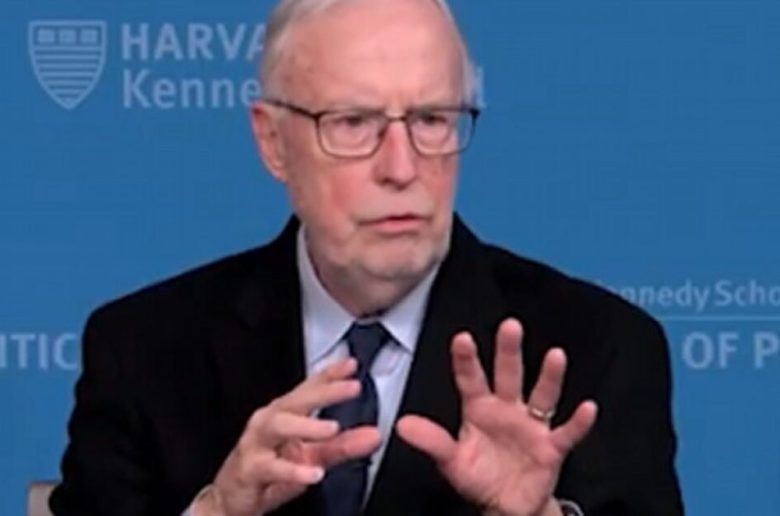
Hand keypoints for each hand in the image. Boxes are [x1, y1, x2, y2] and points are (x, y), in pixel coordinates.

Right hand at [196, 358, 380, 515]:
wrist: (233, 499)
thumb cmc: (270, 470)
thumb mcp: (312, 457)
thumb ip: (343, 446)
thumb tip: (373, 435)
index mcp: (286, 413)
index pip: (309, 387)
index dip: (330, 374)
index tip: (352, 364)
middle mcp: (270, 422)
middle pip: (296, 399)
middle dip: (324, 391)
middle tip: (351, 388)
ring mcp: (256, 444)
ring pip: (278, 425)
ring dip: (306, 426)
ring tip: (332, 428)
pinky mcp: (250, 470)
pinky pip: (271, 467)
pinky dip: (293, 470)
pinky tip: (314, 473)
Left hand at [396, 318, 596, 515]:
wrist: (507, 505)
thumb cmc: (479, 477)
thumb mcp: (451, 461)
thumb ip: (431, 441)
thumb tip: (401, 425)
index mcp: (479, 409)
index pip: (471, 379)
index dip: (467, 360)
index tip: (462, 338)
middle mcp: (506, 409)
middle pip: (509, 375)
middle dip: (509, 352)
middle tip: (510, 326)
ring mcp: (531, 426)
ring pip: (541, 396)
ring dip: (549, 377)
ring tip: (556, 355)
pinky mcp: (551, 447)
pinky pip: (567, 432)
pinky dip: (578, 421)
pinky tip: (587, 407)